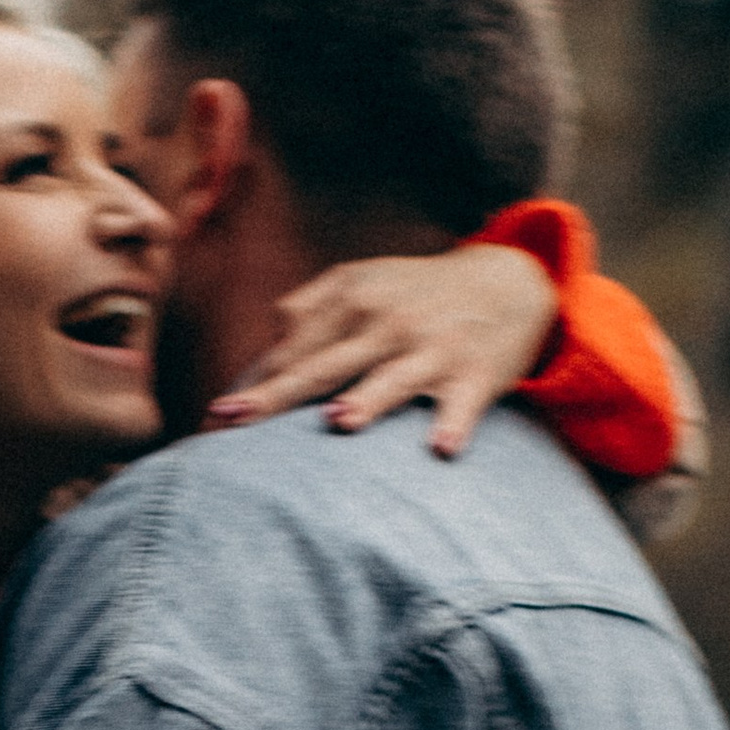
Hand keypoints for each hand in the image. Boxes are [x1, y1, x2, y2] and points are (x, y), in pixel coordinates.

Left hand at [207, 242, 560, 451]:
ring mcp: (433, 349)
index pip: (296, 350)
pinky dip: (453, 424)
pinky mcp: (475, 375)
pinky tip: (442, 448)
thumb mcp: (365, 280)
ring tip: (339, 421)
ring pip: (393, 379)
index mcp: (353, 302)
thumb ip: (312, 305)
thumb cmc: (420, 292)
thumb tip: (271, 336)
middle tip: (235, 420)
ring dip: (368, 400)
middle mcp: (388, 324)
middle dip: (279, 394)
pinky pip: (462, 404)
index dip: (258, 384)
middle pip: (325, 366)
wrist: (510, 280)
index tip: (219, 416)